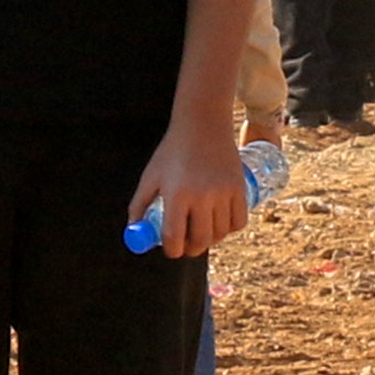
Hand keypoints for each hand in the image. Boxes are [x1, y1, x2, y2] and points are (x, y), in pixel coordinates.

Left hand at [132, 118, 251, 261]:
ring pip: (220, 234)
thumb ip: (139, 205)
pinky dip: (230, 228)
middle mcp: (201, 196)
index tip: (171, 249)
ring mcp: (223, 192)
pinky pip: (238, 223)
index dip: (171, 250)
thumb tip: (135, 232)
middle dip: (191, 249)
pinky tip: (220, 222)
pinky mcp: (239, 188)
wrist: (203, 124)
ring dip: (210, 238)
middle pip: (200, 241)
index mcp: (176, 194)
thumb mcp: (150, 176)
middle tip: (187, 244)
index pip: (174, 237)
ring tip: (202, 229)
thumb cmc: (172, 152)